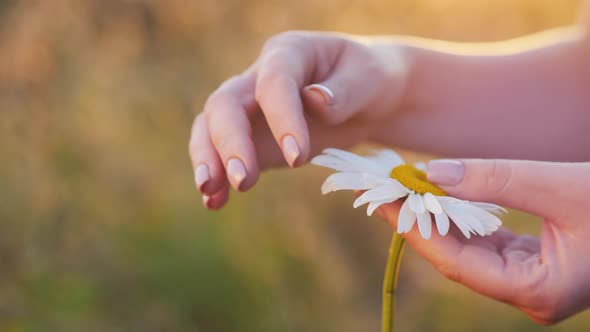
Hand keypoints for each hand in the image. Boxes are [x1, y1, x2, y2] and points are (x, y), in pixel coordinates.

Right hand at [189, 31, 409, 208]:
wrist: (367, 97)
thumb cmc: (370, 79)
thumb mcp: (371, 78)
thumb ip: (346, 90)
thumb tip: (315, 100)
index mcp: (289, 53)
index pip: (274, 83)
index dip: (281, 118)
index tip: (298, 158)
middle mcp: (258, 77)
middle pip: (226, 104)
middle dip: (230, 142)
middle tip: (244, 181)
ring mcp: (250, 109)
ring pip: (211, 127)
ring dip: (208, 159)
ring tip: (210, 193)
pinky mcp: (251, 139)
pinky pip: (223, 155)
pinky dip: (218, 178)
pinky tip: (214, 203)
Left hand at [375, 159, 589, 324]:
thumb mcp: (561, 185)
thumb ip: (496, 179)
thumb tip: (432, 173)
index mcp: (537, 291)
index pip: (456, 261)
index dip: (415, 228)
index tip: (383, 198)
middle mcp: (530, 293)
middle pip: (455, 257)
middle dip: (419, 222)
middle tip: (382, 190)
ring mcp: (532, 279)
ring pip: (468, 250)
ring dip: (437, 218)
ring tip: (402, 190)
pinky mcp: (536, 261)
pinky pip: (487, 242)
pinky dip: (462, 218)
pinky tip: (440, 198)